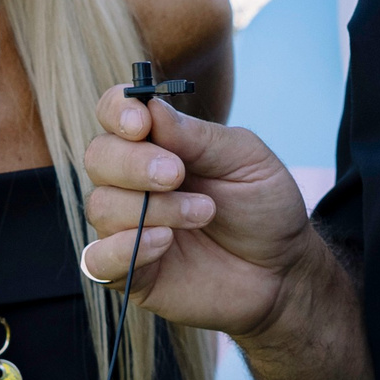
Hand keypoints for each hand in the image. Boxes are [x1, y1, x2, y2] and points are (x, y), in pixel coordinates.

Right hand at [80, 87, 320, 336]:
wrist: (283, 269)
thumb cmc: (264, 208)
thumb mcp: (246, 161)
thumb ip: (199, 137)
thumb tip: (151, 108)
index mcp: (159, 144)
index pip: (115, 114)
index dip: (118, 111)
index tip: (141, 123)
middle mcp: (134, 182)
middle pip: (98, 157)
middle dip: (134, 163)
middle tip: (176, 174)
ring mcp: (128, 227)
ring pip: (102, 206)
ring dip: (152, 208)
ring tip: (203, 213)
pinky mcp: (129, 271)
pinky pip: (97, 260)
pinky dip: (125, 248)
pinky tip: (165, 243)